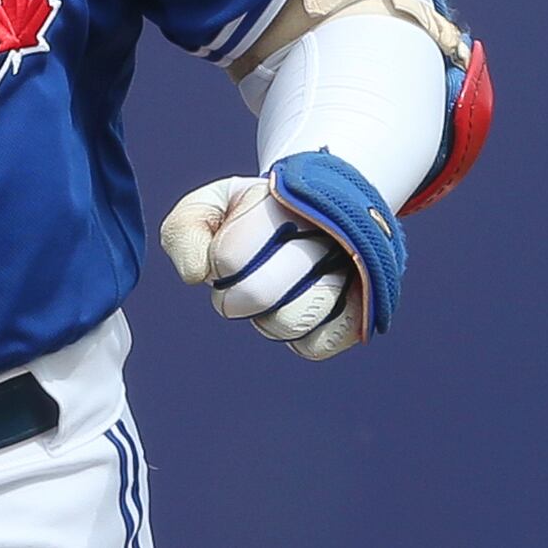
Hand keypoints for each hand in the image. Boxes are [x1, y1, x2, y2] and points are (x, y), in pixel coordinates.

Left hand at [160, 173, 363, 360]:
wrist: (323, 212)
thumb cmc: (256, 213)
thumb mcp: (215, 202)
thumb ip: (185, 229)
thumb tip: (197, 275)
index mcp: (281, 203)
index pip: (230, 257)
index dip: (218, 262)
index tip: (226, 251)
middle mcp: (323, 236)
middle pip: (258, 294)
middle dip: (235, 296)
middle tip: (238, 284)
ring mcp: (350, 274)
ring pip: (289, 322)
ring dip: (267, 316)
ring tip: (275, 292)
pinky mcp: (362, 312)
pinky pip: (315, 345)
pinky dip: (296, 336)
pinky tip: (297, 308)